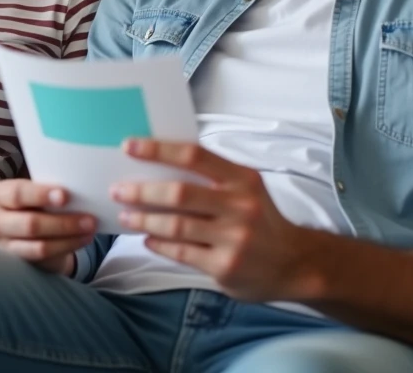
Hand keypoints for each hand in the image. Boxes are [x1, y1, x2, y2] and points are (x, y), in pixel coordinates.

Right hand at [0, 179, 96, 275]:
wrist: (29, 232)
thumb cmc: (35, 205)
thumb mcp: (35, 194)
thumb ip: (47, 191)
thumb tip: (78, 190)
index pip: (17, 193)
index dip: (41, 195)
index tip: (66, 196)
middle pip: (30, 223)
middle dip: (63, 222)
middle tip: (89, 219)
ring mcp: (4, 245)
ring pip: (39, 245)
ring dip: (69, 237)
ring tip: (90, 229)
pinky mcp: (17, 262)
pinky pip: (44, 257)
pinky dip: (66, 247)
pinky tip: (82, 239)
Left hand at [112, 139, 317, 302]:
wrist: (294, 263)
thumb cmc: (260, 219)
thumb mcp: (246, 189)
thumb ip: (211, 177)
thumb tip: (158, 165)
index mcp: (243, 179)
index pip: (194, 156)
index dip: (159, 149)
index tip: (129, 146)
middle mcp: (240, 207)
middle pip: (179, 193)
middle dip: (142, 191)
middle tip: (118, 190)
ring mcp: (233, 239)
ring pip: (176, 226)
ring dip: (144, 220)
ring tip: (125, 216)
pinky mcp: (224, 266)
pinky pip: (181, 252)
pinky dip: (159, 244)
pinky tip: (147, 239)